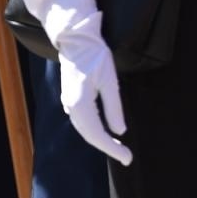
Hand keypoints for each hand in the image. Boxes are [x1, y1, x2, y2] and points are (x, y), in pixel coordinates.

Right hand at [52, 0, 132, 164]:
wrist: (75, 39)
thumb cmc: (94, 56)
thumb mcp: (109, 81)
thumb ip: (113, 108)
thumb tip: (120, 131)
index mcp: (80, 104)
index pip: (97, 135)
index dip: (112, 149)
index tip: (128, 158)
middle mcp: (71, 106)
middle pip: (89, 134)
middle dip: (107, 147)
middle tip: (126, 156)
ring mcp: (68, 101)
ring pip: (84, 128)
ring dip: (100, 139)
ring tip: (117, 146)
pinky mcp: (70, 96)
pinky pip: (81, 120)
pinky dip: (93, 129)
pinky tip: (103, 130)